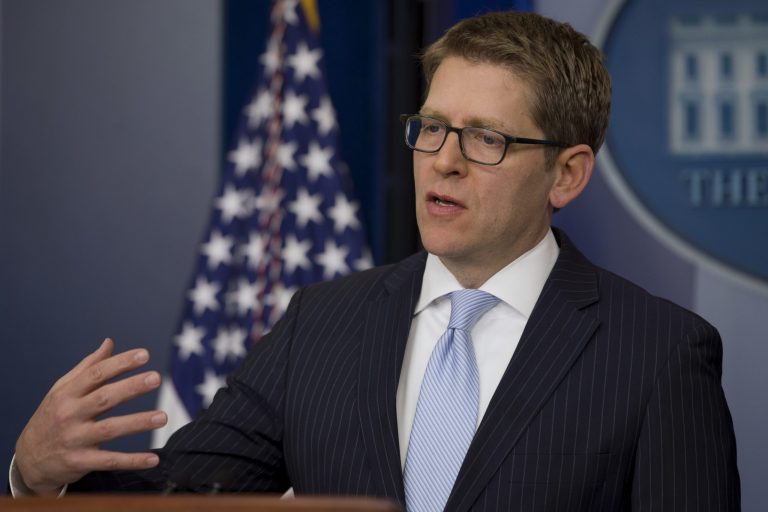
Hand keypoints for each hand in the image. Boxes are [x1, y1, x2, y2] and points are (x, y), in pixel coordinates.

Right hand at [14, 338, 167, 494]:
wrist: (29, 459)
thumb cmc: (52, 416)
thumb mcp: (62, 390)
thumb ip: (88, 367)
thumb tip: (109, 342)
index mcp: (67, 394)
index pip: (96, 374)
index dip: (120, 363)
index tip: (144, 355)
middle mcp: (70, 414)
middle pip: (104, 398)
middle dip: (131, 387)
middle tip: (156, 378)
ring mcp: (75, 439)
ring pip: (110, 428)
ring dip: (137, 423)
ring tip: (163, 416)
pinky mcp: (80, 462)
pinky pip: (109, 461)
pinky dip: (132, 460)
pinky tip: (153, 459)